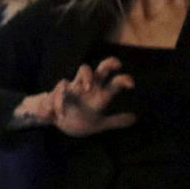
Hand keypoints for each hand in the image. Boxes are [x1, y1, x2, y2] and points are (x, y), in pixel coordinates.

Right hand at [11, 57, 134, 135]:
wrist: (57, 123)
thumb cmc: (79, 119)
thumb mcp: (99, 123)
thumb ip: (115, 120)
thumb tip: (135, 118)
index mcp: (97, 94)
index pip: (111, 82)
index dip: (122, 80)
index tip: (131, 84)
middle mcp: (84, 88)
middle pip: (96, 71)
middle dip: (106, 65)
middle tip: (116, 65)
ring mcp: (69, 91)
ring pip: (81, 73)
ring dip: (83, 78)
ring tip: (88, 87)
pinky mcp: (54, 97)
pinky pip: (57, 95)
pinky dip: (58, 103)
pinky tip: (60, 114)